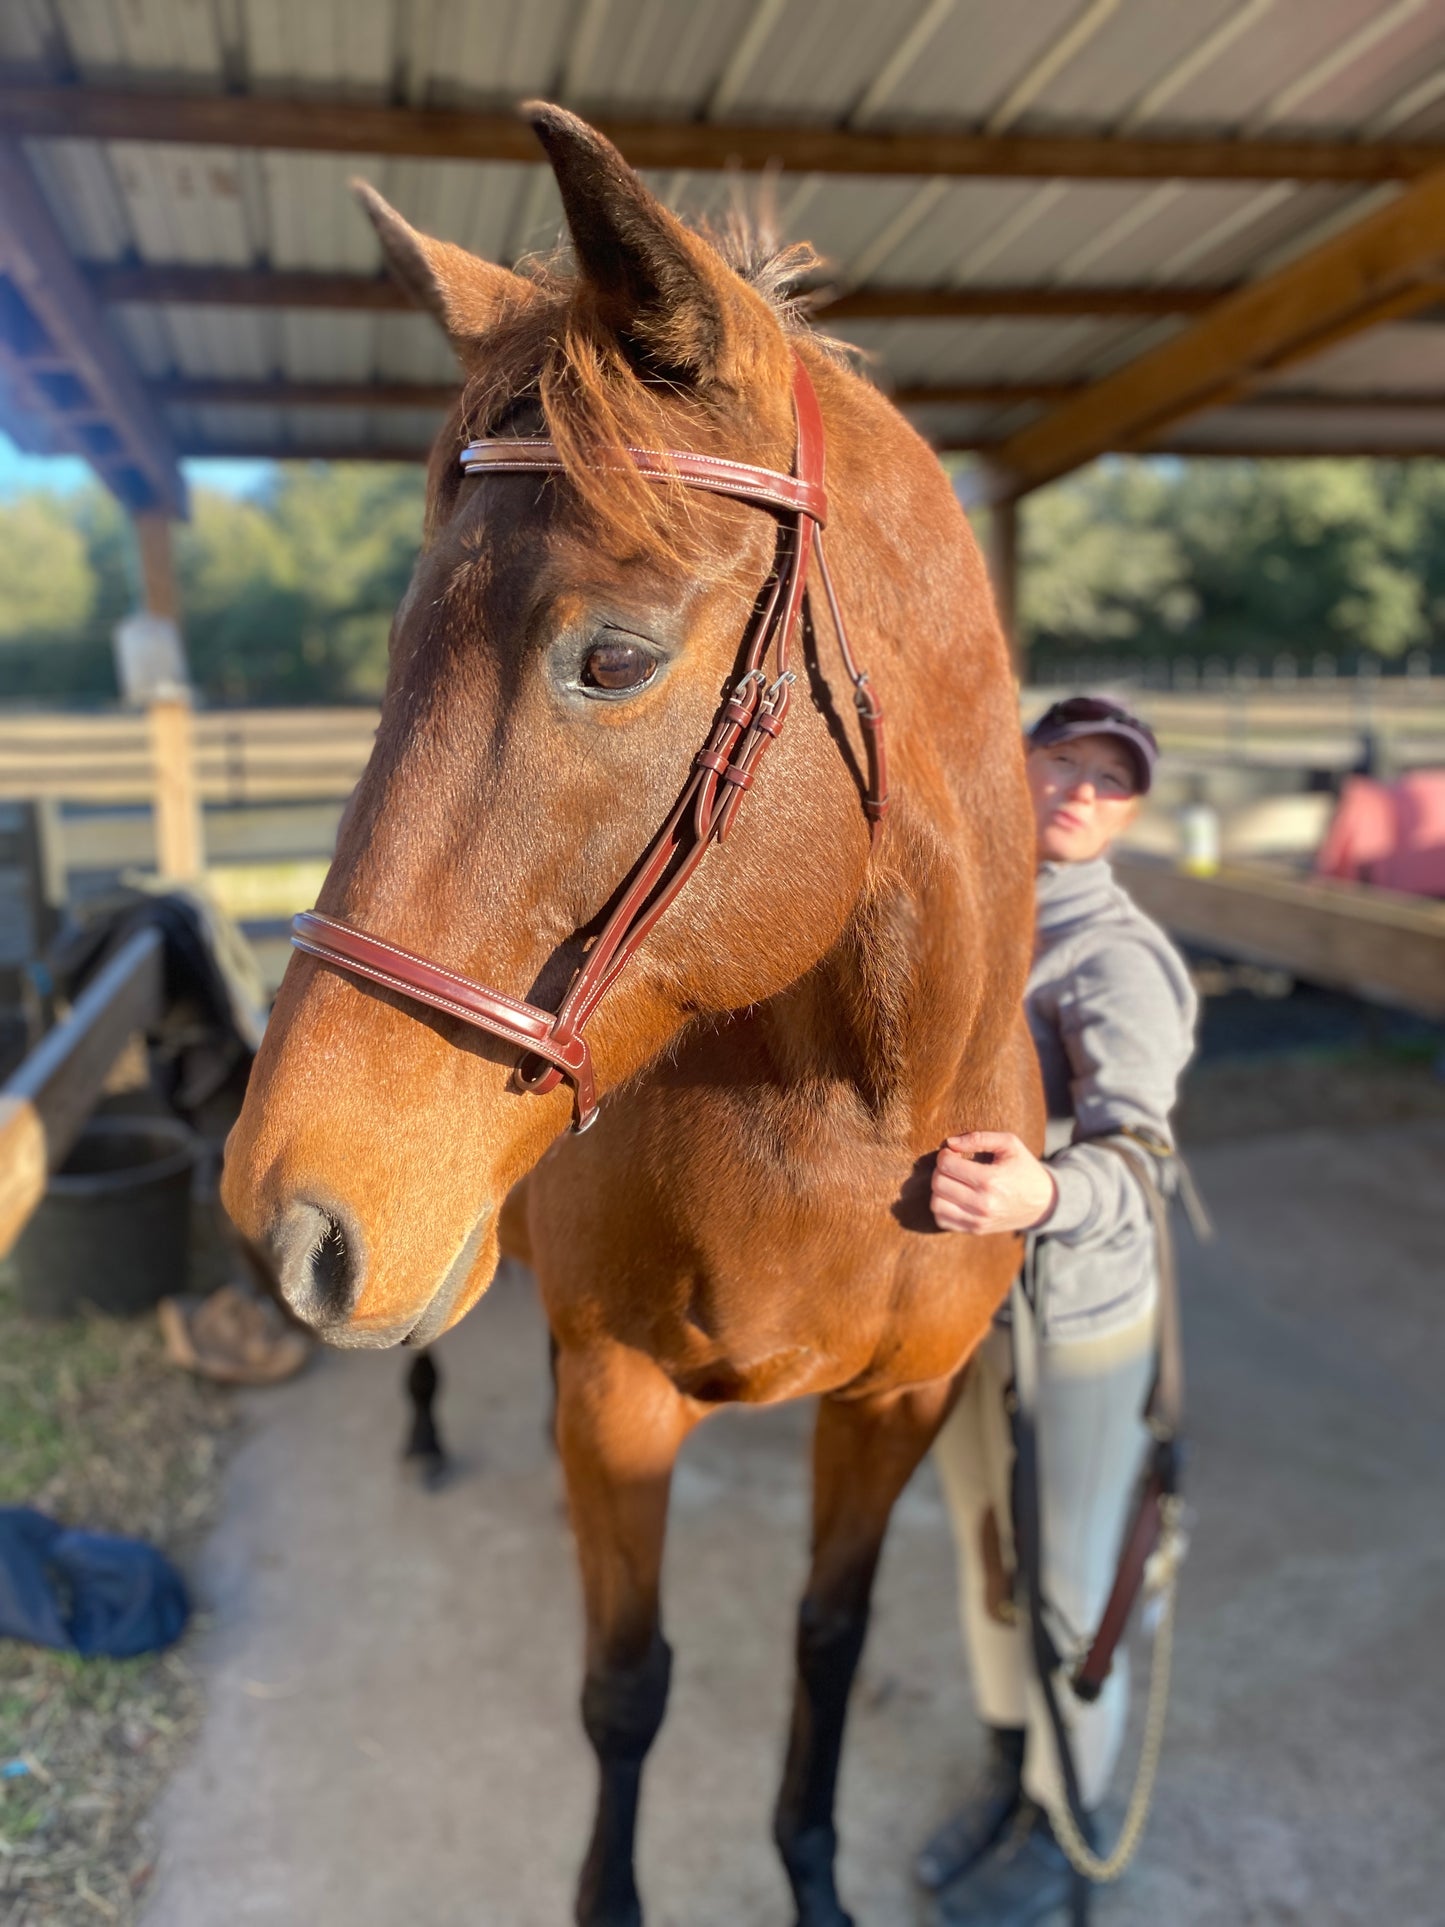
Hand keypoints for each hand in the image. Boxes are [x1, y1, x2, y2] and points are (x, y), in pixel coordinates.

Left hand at [930, 1131, 1056, 1236]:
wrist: (1043, 1202)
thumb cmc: (1024, 1168)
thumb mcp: (1009, 1145)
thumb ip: (980, 1138)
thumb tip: (950, 1142)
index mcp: (990, 1180)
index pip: (946, 1165)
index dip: (945, 1154)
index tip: (954, 1153)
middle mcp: (982, 1204)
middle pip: (938, 1184)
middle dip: (941, 1170)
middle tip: (952, 1165)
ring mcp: (978, 1220)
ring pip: (936, 1204)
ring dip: (939, 1190)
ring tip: (953, 1181)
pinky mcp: (975, 1230)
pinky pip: (942, 1220)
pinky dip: (942, 1207)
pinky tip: (954, 1197)